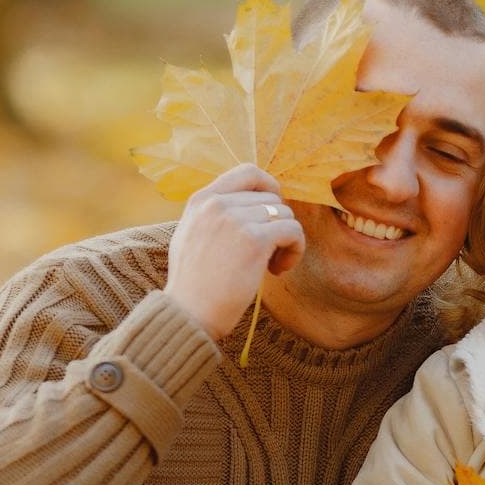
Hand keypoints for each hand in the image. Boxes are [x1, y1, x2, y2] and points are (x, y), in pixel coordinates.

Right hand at [164, 164, 306, 339]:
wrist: (188, 312)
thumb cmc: (193, 283)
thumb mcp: (193, 234)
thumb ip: (216, 214)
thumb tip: (252, 205)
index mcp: (201, 199)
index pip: (248, 172)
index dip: (270, 188)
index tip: (272, 212)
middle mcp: (217, 203)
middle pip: (272, 198)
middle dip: (277, 224)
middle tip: (268, 253)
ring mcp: (236, 219)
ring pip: (285, 214)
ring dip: (287, 240)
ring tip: (271, 265)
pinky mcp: (255, 240)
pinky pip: (293, 231)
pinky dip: (295, 250)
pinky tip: (278, 270)